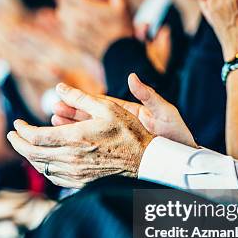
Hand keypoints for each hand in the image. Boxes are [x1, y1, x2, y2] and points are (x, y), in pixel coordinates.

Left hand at [6, 83, 154, 187]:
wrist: (145, 161)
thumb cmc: (129, 132)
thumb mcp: (108, 108)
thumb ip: (80, 98)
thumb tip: (59, 87)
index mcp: (75, 138)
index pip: (35, 137)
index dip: (21, 130)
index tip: (17, 123)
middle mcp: (72, 158)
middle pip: (32, 154)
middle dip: (18, 144)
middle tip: (13, 135)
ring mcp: (75, 173)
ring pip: (41, 167)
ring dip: (29, 156)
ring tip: (25, 145)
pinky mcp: (81, 183)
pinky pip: (54, 178)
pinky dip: (43, 168)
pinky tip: (44, 159)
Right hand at [53, 73, 197, 147]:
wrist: (184, 161)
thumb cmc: (178, 134)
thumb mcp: (166, 112)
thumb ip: (148, 95)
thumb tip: (132, 77)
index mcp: (128, 113)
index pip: (100, 104)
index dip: (80, 99)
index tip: (62, 94)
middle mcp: (120, 126)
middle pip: (90, 118)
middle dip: (71, 115)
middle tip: (52, 111)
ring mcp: (119, 140)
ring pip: (90, 134)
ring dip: (72, 130)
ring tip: (54, 126)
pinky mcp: (119, 153)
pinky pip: (97, 150)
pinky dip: (82, 147)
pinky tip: (67, 148)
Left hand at [57, 0, 133, 57]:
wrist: (119, 56)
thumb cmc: (122, 29)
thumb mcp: (122, 4)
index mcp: (86, 8)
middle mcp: (75, 19)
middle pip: (63, 0)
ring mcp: (72, 31)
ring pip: (62, 13)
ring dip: (70, 7)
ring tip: (85, 7)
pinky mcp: (73, 40)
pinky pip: (65, 25)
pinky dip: (70, 19)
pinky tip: (83, 20)